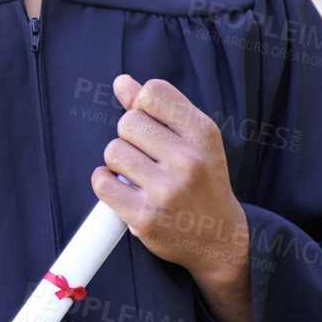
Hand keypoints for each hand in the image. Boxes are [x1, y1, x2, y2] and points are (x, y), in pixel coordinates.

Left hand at [91, 76, 249, 294]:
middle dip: (130, 137)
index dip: (141, 104)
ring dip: (118, 162)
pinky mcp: (145, 216)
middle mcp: (188, 160)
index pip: (152, 92)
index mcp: (203, 134)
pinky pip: (102, 182)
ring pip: (113, 151)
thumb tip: (122, 82)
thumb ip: (158, 108)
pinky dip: (105, 183)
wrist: (219, 239)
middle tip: (147, 156)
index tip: (151, 123)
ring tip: (139, 175)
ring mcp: (166, 190)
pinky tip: (123, 189)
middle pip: (128, 122)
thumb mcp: (194, 140)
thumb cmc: (202, 182)